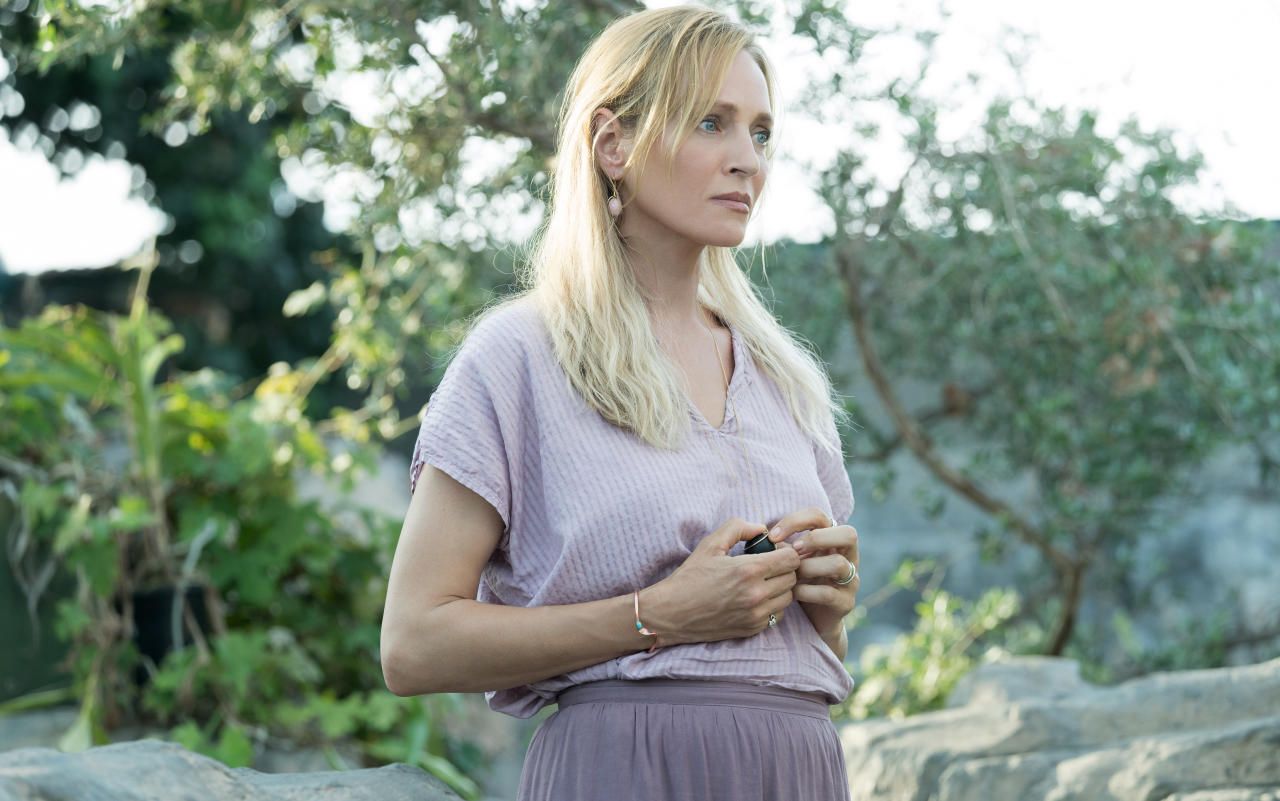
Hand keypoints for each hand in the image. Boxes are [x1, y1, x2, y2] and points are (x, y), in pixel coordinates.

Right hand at [642, 517, 801, 647]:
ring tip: (762, 582)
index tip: (773, 551)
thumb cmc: (690, 576)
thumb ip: (738, 528)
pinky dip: (771, 605)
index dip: (785, 551)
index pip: (791, 558)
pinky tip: (754, 598)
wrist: (672, 613)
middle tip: (767, 565)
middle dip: (783, 568)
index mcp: (749, 570)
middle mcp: (757, 594)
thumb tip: (762, 528)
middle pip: (793, 577)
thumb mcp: (710, 544)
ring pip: (788, 597)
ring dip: (780, 587)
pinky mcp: (753, 629)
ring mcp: (756, 615)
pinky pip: (777, 614)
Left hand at [764, 507, 859, 641]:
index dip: (796, 521)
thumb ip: (781, 546)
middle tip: (794, 550)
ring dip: (809, 567)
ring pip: (838, 564)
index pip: (820, 516)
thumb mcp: (789, 560)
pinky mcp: (845, 602)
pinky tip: (794, 594)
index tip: (772, 536)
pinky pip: (828, 593)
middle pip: (849, 534)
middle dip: (817, 539)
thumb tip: (762, 535)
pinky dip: (807, 591)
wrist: (812, 619)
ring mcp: (850, 580)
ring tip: (793, 576)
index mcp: (832, 540)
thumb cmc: (798, 581)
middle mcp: (847, 557)